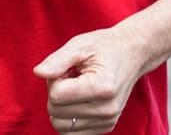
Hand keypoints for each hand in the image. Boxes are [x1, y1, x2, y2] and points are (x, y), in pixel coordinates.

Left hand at [34, 28, 148, 133]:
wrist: (132, 54)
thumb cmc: (105, 47)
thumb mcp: (79, 45)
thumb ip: (57, 60)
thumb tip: (38, 73)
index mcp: (102, 87)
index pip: (56, 95)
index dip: (53, 79)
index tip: (66, 69)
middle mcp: (107, 109)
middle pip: (55, 112)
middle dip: (55, 93)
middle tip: (70, 77)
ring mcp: (108, 121)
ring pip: (60, 126)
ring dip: (61, 107)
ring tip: (75, 89)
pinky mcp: (106, 127)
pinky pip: (71, 132)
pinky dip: (69, 117)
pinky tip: (80, 100)